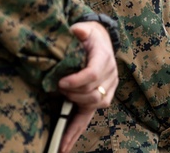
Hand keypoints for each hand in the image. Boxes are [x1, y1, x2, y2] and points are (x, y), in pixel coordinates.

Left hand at [57, 22, 118, 151]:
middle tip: (58, 86)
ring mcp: (108, 88)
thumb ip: (81, 30)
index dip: (76, 81)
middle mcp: (110, 75)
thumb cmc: (89, 36)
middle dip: (73, 92)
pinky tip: (64, 145)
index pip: (92, 74)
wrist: (101, 41)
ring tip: (63, 97)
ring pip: (94, 104)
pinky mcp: (101, 98)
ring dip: (76, 103)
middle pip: (93, 92)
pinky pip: (89, 117)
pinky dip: (76, 132)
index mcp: (104, 58)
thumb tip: (77, 31)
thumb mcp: (85, 29)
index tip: (60, 82)